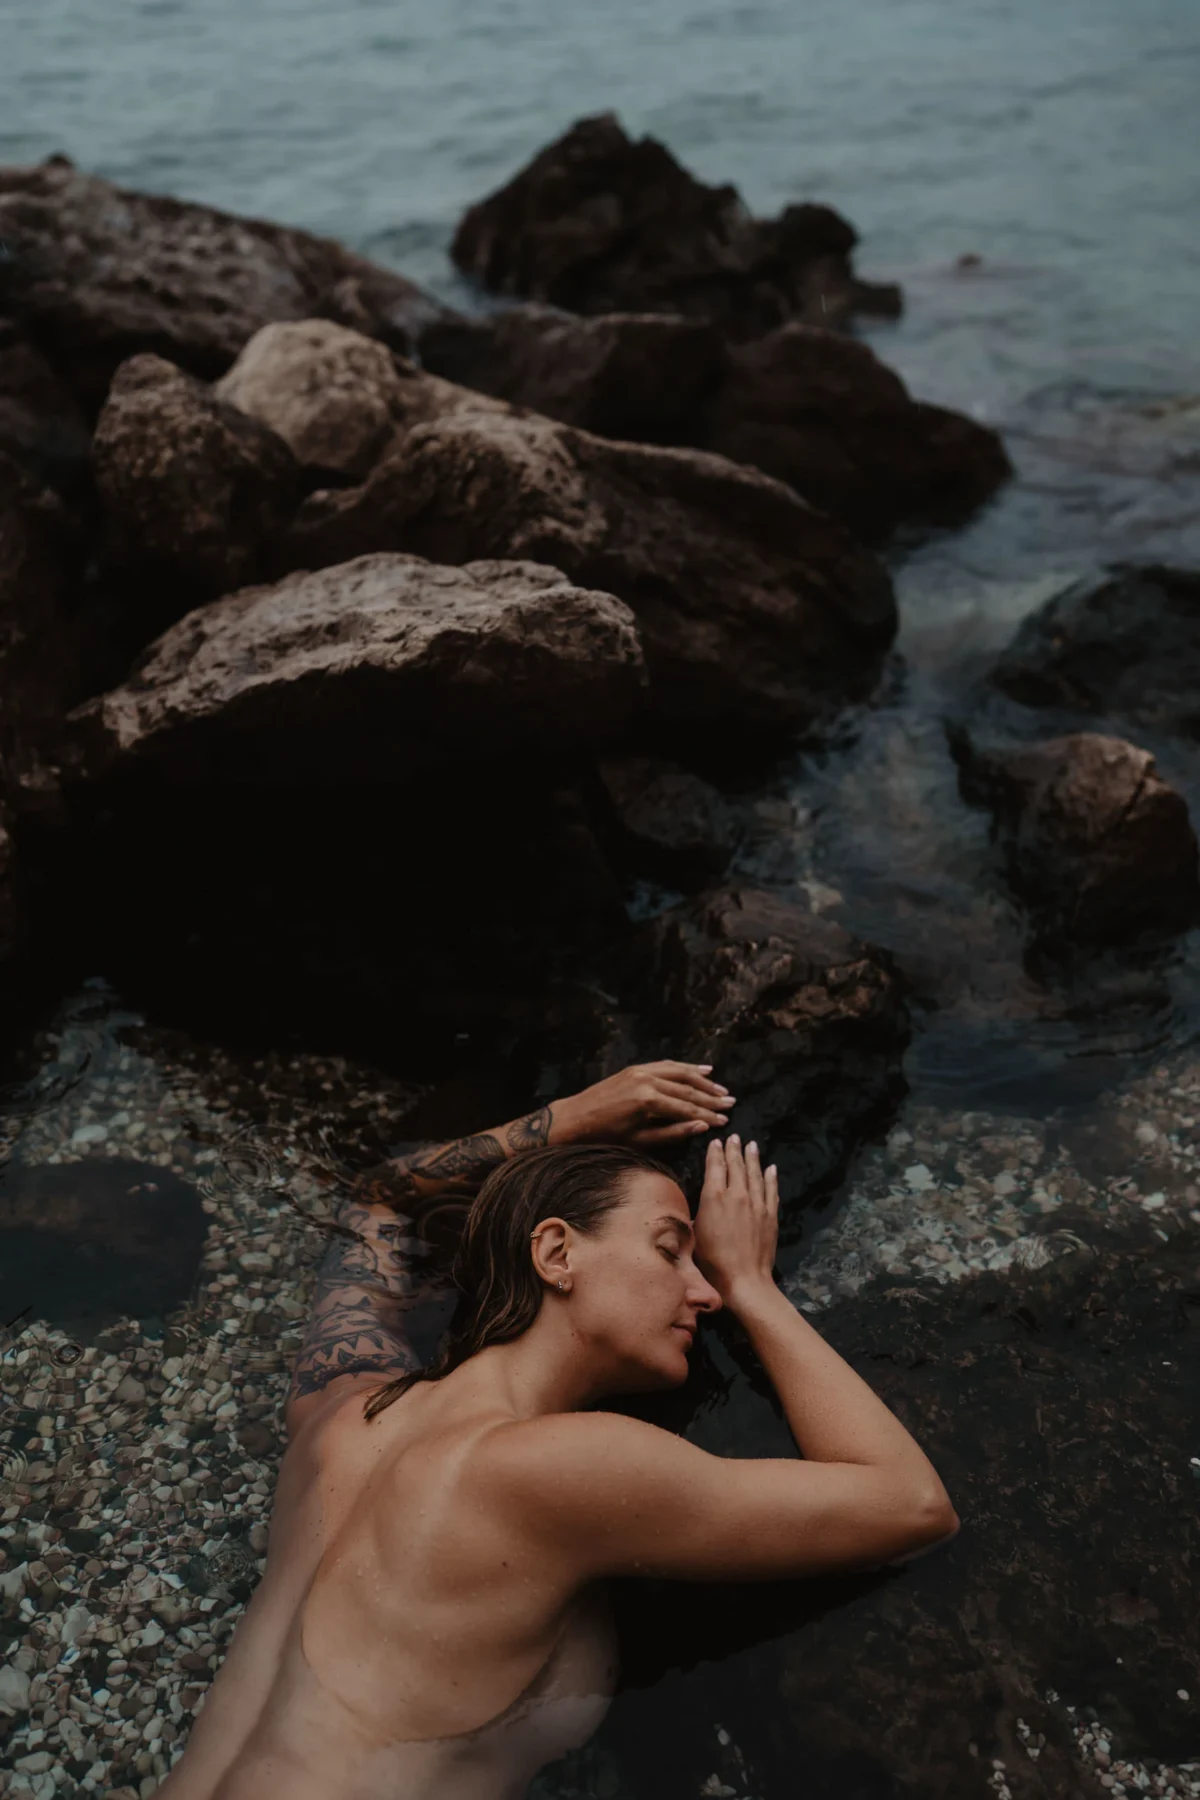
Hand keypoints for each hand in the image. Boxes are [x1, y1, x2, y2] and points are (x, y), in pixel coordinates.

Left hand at [551, 1062, 734, 1145]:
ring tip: (720, 1088)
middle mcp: (647, 1080)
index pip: (687, 1108)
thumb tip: (702, 1126)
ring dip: (702, 1080)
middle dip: (710, 1097)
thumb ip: (673, 1133)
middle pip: (687, 1089)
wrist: (573, 1120)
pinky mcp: (635, 1068)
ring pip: (680, 1073)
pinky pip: (666, 1065)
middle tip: (730, 1103)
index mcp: (648, 1101)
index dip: (708, 1115)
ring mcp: (641, 1071)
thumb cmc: (605, 1137)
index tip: (725, 1120)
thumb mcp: (640, 1141)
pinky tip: (700, 1069)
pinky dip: (685, 1067)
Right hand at [693, 1135, 778, 1307]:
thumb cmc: (712, 1261)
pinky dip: (771, 1177)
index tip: (717, 1142)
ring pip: (755, 1173)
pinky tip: (771, 1168)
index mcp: (714, 1197)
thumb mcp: (695, 1233)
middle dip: (734, 1149)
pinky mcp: (770, 1215)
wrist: (744, 1280)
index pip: (715, 1167)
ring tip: (752, 1145)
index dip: (715, 1153)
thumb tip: (698, 1203)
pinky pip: (771, 1190)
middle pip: (736, 1165)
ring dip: (753, 1158)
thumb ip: (697, 1212)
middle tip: (735, 1137)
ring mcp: (756, 1204)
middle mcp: (737, 1194)